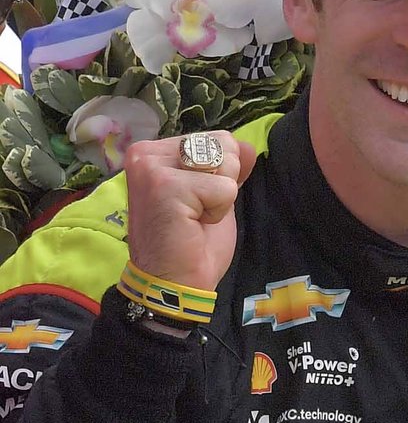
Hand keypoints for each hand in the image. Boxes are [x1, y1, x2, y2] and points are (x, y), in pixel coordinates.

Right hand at [124, 132, 256, 291]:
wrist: (174, 283)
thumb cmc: (192, 245)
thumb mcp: (216, 197)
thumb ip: (228, 168)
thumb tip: (246, 145)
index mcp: (154, 152)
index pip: (215, 139)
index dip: (221, 175)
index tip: (196, 203)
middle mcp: (145, 153)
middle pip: (222, 144)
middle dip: (223, 182)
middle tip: (197, 212)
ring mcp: (152, 167)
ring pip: (224, 162)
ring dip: (220, 197)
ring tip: (195, 217)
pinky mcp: (165, 185)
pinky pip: (224, 188)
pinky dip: (219, 211)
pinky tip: (193, 224)